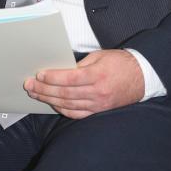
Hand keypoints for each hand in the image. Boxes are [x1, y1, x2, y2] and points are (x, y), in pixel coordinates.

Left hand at [24, 49, 144, 118]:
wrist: (141, 77)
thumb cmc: (119, 63)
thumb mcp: (99, 56)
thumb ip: (80, 64)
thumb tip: (60, 69)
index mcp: (96, 75)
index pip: (69, 78)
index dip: (52, 78)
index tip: (38, 75)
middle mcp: (97, 92)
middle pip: (64, 93)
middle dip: (43, 89)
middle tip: (29, 86)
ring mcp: (98, 104)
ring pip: (68, 104)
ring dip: (49, 99)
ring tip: (35, 94)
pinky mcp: (99, 111)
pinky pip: (77, 113)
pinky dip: (63, 109)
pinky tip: (53, 104)